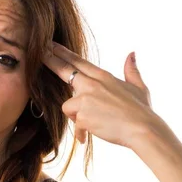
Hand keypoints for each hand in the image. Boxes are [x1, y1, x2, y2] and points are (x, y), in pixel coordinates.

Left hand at [43, 42, 158, 148]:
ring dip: (78, 116)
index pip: (79, 62)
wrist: (142, 129)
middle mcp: (92, 84)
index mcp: (103, 76)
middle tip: (39, 52)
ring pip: (69, 106)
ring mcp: (86, 98)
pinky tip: (90, 136)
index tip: (51, 45)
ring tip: (96, 123)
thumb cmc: (142, 111)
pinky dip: (81, 131)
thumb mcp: (139, 87)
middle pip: (65, 70)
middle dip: (50, 60)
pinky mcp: (82, 115)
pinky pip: (75, 124)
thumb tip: (132, 54)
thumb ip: (131, 71)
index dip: (63, 53)